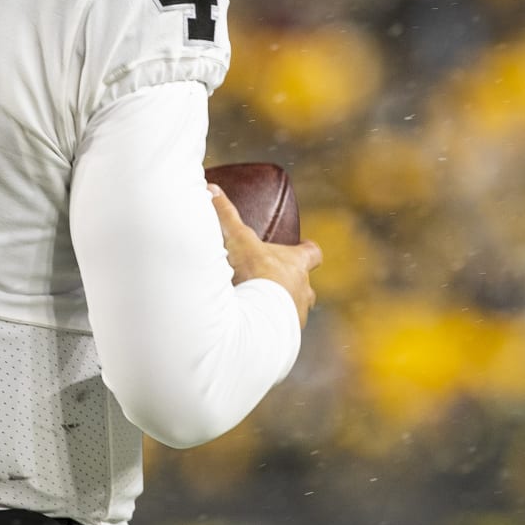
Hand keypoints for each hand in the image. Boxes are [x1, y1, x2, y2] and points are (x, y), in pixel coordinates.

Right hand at [211, 185, 321, 328]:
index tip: (303, 247)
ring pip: (293, 310)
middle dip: (291, 284)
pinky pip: (280, 333)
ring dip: (279, 308)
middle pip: (306, 286)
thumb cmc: (255, 275)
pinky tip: (252, 330)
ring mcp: (296, 316)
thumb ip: (225, 214)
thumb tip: (211, 188)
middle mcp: (303, 290)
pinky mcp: (286, 337)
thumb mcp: (238, 240)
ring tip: (258, 309)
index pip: (313, 253)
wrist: (257, 320)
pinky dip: (269, 330)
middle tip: (271, 282)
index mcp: (296, 265)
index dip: (307, 250)